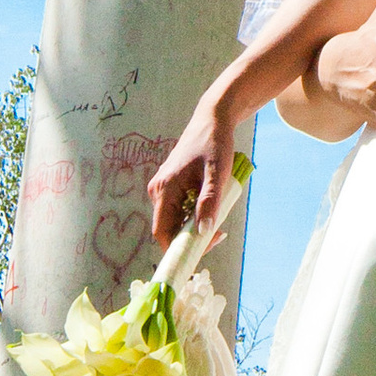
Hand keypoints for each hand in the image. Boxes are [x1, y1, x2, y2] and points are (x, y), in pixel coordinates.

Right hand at [149, 91, 239, 246]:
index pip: (162, 232)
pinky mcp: (171, 186)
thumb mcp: (215, 175)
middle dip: (190, 238)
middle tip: (218, 235)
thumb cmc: (214, 144)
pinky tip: (211, 208)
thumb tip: (203, 232)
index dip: (178, 249)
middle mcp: (157, 190)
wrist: (212, 121)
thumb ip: (209, 203)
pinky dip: (193, 216)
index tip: (200, 254)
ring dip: (194, 227)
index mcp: (163, 190)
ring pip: (175, 220)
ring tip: (218, 220)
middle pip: (168, 229)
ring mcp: (163, 188)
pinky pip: (178, 210)